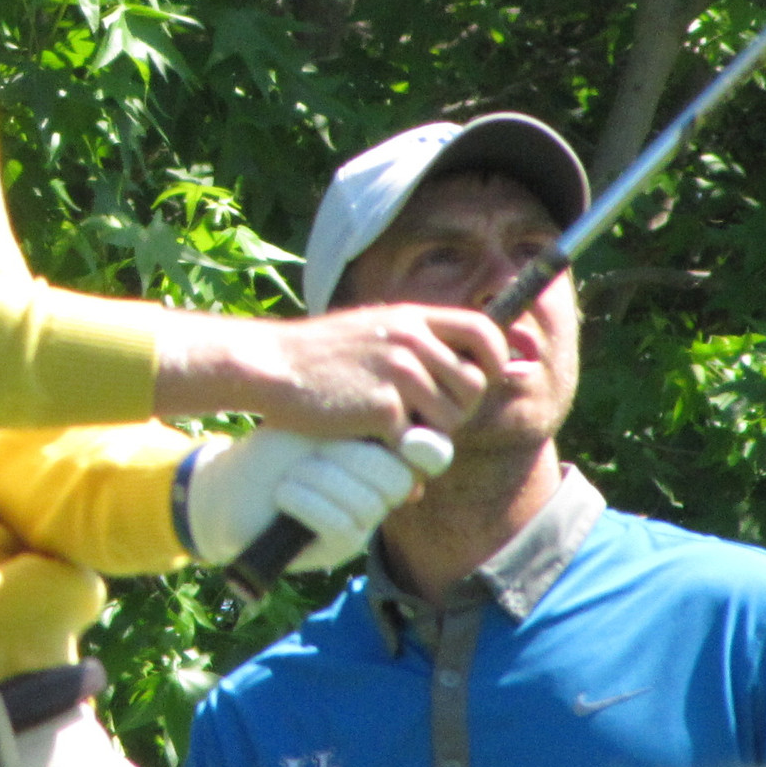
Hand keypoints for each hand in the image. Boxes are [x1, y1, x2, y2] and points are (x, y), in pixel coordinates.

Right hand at [153, 305, 505, 439]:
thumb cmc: (320, 355)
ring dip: (430, 433)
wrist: (271, 364)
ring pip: (450, 419)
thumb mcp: (374, 330)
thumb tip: (477, 380)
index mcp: (412, 317)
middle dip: (460, 409)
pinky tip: (369, 437)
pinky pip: (414, 441)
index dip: (494, 359)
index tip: (481, 379)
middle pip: (474, 385)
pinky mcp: (382, 407)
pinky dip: (396, 448)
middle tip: (425, 417)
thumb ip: (419, 346)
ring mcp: (398, 373)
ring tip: (394, 426)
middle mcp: (411, 340)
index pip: (483, 331)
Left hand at [184, 429, 453, 569]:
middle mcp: (380, 490)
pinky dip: (308, 504)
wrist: (227, 488)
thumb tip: (407, 433)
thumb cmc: (272, 448)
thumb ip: (358, 424)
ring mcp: (364, 522)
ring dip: (320, 480)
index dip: (429, 449)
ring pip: (367, 503)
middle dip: (353, 459)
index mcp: (382, 452)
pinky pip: (342, 526)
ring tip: (290, 475)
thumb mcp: (314, 424)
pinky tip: (285, 495)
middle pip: (398, 477)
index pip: (430, 454)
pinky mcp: (341, 550)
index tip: (408, 440)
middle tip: (313, 452)